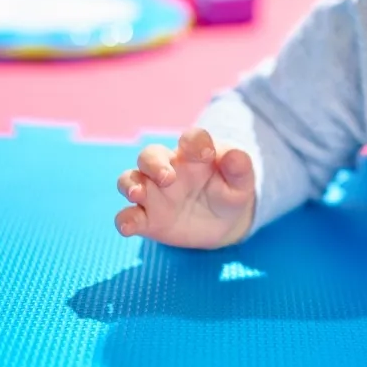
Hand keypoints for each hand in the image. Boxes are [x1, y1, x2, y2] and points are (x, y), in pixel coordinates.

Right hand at [115, 127, 255, 248]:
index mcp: (194, 154)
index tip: (207, 154)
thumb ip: (240, 167)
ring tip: (138, 194)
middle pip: (150, 155)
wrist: (224, 222)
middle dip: (154, 164)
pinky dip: (124, 220)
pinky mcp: (147, 218)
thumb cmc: (230, 192)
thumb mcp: (242, 182)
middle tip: (168, 178)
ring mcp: (154, 193)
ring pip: (130, 179)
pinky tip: (127, 227)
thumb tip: (234, 155)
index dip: (195, 142)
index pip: (191, 139)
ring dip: (130, 185)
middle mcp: (169, 168)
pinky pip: (128, 215)